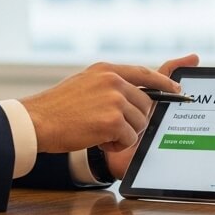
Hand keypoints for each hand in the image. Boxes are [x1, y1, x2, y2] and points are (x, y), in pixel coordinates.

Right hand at [21, 61, 186, 153]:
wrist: (37, 121)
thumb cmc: (57, 108)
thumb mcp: (84, 84)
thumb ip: (109, 84)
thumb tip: (135, 93)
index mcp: (106, 69)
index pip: (145, 73)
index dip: (164, 83)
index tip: (178, 90)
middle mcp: (113, 80)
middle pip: (146, 104)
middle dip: (135, 120)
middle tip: (112, 127)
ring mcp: (114, 99)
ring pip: (139, 122)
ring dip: (124, 134)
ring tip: (99, 132)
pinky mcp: (112, 120)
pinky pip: (129, 137)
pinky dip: (116, 144)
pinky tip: (98, 140)